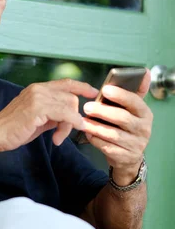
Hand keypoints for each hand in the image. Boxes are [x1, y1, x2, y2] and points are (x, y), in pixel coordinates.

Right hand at [0, 79, 98, 152]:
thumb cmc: (14, 129)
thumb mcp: (38, 118)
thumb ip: (53, 114)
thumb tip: (68, 117)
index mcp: (38, 88)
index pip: (65, 82)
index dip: (81, 86)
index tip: (93, 92)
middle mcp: (38, 88)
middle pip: (70, 97)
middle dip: (72, 116)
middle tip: (62, 134)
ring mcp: (38, 97)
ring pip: (68, 107)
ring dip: (68, 125)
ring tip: (57, 138)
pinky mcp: (37, 108)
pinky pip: (64, 114)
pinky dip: (69, 124)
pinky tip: (60, 136)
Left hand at [82, 70, 152, 185]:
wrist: (129, 155)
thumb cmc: (127, 125)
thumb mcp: (133, 109)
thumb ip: (135, 91)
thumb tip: (145, 71)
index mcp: (145, 114)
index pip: (135, 102)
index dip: (120, 95)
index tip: (105, 89)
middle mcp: (143, 129)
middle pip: (122, 118)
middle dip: (103, 111)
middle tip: (87, 106)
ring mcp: (135, 145)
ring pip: (112, 134)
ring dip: (95, 126)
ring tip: (83, 120)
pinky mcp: (124, 157)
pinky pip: (107, 147)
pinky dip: (95, 139)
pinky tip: (87, 133)